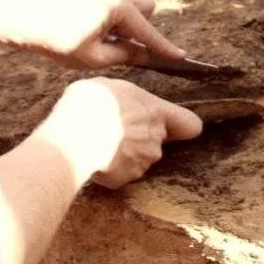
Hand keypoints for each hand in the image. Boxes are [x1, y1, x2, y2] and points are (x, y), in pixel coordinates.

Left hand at [0, 0, 184, 68]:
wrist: (23, 19)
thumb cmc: (55, 40)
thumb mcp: (93, 57)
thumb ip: (125, 55)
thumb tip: (144, 55)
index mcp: (117, 6)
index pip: (147, 31)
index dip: (163, 47)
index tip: (179, 56)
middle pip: (146, 8)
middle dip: (141, 27)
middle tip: (123, 46)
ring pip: (131, 2)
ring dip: (127, 21)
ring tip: (105, 40)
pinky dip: (114, 15)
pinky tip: (93, 29)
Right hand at [40, 78, 202, 187]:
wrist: (73, 136)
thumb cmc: (89, 104)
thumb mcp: (109, 86)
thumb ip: (127, 97)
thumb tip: (121, 100)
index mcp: (155, 111)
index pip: (190, 125)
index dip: (183, 127)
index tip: (174, 127)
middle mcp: (156, 138)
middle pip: (156, 140)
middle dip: (141, 138)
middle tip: (115, 131)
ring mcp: (143, 160)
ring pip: (140, 158)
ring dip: (126, 154)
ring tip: (100, 144)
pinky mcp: (127, 177)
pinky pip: (122, 174)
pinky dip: (112, 169)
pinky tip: (95, 158)